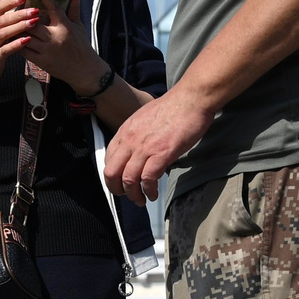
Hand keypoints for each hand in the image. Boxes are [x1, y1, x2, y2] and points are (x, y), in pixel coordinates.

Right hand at [0, 0, 36, 108]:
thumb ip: (3, 23)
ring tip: (33, 22)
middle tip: (34, 10)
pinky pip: (5, 50)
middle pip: (3, 19)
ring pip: (4, 33)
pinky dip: (16, 44)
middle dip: (20, 13)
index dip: (11, 1)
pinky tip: (27, 40)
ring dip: (19, 26)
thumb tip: (21, 12)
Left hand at [19, 0, 103, 92]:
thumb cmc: (81, 46)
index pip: (54, 7)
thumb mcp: (79, 25)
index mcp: (65, 27)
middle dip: (23, 16)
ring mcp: (47, 51)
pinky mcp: (41, 61)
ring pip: (26, 37)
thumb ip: (74, 7)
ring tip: (10, 22)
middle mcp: (55, 38)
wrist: (83, 71)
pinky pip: (24, 51)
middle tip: (15, 8)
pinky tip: (13, 37)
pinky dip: (17, 43)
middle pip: (33, 23)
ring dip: (17, 29)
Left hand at [103, 88, 216, 202]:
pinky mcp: (162, 153)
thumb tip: (136, 150)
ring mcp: (145, 147)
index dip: (112, 176)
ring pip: (128, 180)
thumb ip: (136, 134)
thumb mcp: (144, 118)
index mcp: (125, 131)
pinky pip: (148, 179)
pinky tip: (153, 193)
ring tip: (141, 200)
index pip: (108, 160)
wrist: (191, 99)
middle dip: (117, 190)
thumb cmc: (173, 107)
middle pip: (111, 173)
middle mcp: (130, 140)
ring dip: (133, 195)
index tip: (120, 183)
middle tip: (128, 195)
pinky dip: (149, 190)